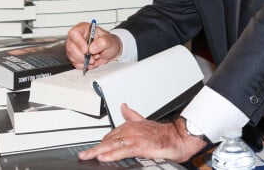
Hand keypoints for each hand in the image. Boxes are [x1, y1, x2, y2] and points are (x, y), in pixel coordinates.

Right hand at [66, 22, 122, 69]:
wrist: (111, 51)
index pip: (74, 33)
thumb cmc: (109, 42)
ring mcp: (76, 47)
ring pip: (71, 56)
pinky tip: (91, 63)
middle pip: (71, 46)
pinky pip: (74, 63)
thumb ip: (103, 42)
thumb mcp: (110, 41)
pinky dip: (83, 65)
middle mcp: (78, 37)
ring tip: (94, 60)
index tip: (86, 50)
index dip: (78, 42)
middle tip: (92, 58)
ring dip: (83, 61)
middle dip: (82, 56)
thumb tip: (93, 47)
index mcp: (85, 29)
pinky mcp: (76, 56)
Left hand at [78, 104, 205, 162]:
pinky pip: (124, 151)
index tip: (91, 149)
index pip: (111, 135)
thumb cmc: (164, 133)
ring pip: (113, 145)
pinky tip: (104, 158)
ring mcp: (136, 138)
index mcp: (132, 125)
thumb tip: (123, 105)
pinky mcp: (142, 146)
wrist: (180, 137)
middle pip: (109, 140)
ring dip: (99, 151)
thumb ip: (132, 115)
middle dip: (95, 148)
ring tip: (88, 156)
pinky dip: (113, 154)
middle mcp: (132, 130)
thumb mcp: (146, 121)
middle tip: (83, 155)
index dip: (100, 142)